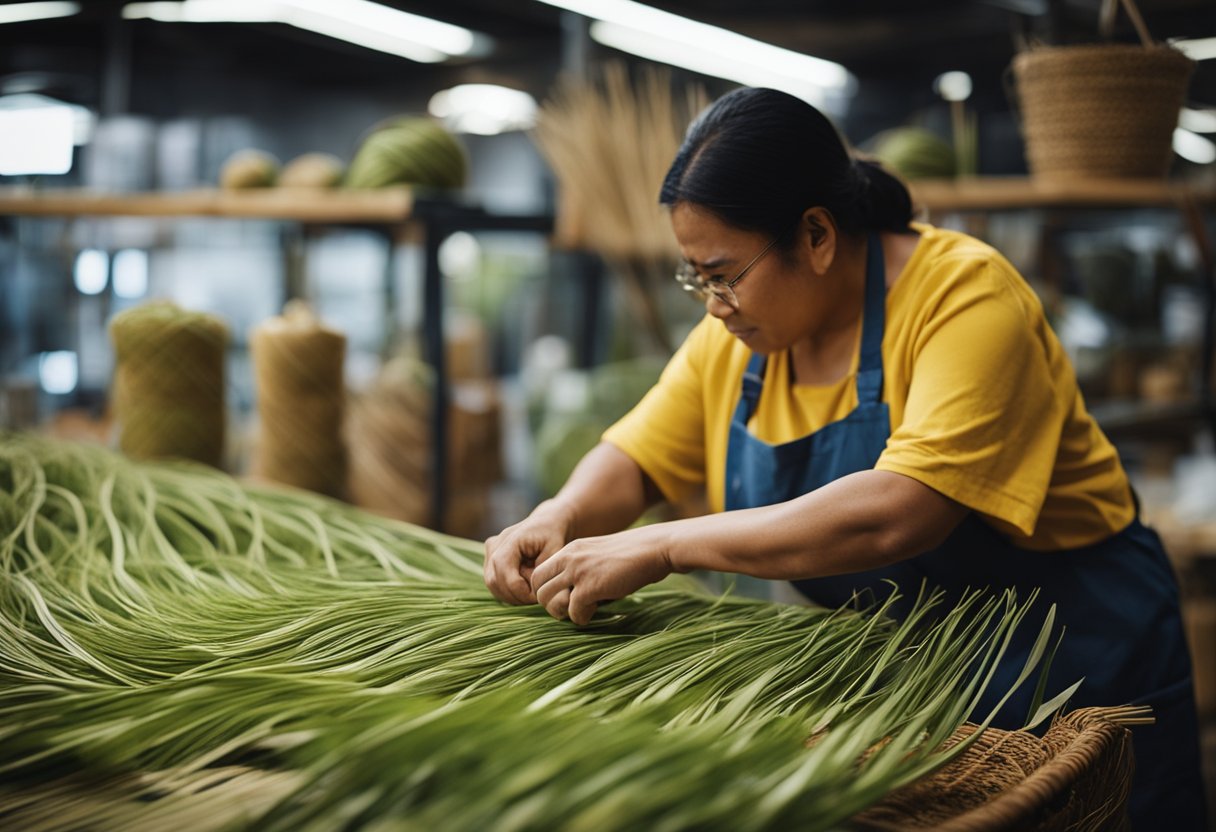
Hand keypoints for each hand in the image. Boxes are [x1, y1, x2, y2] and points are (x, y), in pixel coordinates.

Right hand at [484, 501, 574, 604]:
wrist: (546, 523)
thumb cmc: (553, 536)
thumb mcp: (555, 550)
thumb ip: (543, 570)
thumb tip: (533, 591)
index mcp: (510, 539)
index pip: (503, 569)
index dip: (518, 589)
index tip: (536, 596)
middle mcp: (495, 544)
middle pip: (494, 580)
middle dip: (515, 595)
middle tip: (535, 598)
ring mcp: (489, 553)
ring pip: (492, 584)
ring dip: (511, 595)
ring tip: (531, 594)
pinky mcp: (489, 560)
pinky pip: (493, 583)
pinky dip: (508, 592)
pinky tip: (524, 591)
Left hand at [530, 526, 673, 625]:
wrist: (654, 548)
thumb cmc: (631, 556)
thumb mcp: (598, 555)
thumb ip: (581, 568)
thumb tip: (571, 595)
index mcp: (569, 550)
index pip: (538, 574)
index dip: (545, 591)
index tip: (561, 599)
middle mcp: (569, 558)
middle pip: (538, 589)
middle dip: (549, 604)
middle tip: (567, 609)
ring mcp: (578, 572)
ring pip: (549, 601)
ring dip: (562, 613)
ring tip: (578, 612)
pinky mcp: (590, 586)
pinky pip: (573, 611)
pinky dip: (581, 618)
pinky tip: (594, 612)